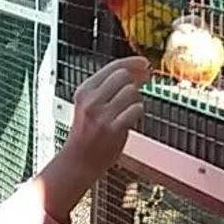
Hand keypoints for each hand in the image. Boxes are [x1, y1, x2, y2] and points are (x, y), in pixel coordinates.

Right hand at [60, 58, 146, 179]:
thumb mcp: (90, 104)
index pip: (113, 66)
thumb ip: (109, 88)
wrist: (79, 160)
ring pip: (131, 92)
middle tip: (141, 87)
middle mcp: (91, 100)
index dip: (133, 62)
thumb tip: (138, 72)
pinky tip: (129, 118)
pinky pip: (136, 109)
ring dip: (136, 99)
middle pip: (123, 76)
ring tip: (128, 109)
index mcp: (84, 90)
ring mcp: (101, 115)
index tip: (145, 64)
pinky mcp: (112, 129)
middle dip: (134, 81)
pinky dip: (137, 112)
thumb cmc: (88, 132)